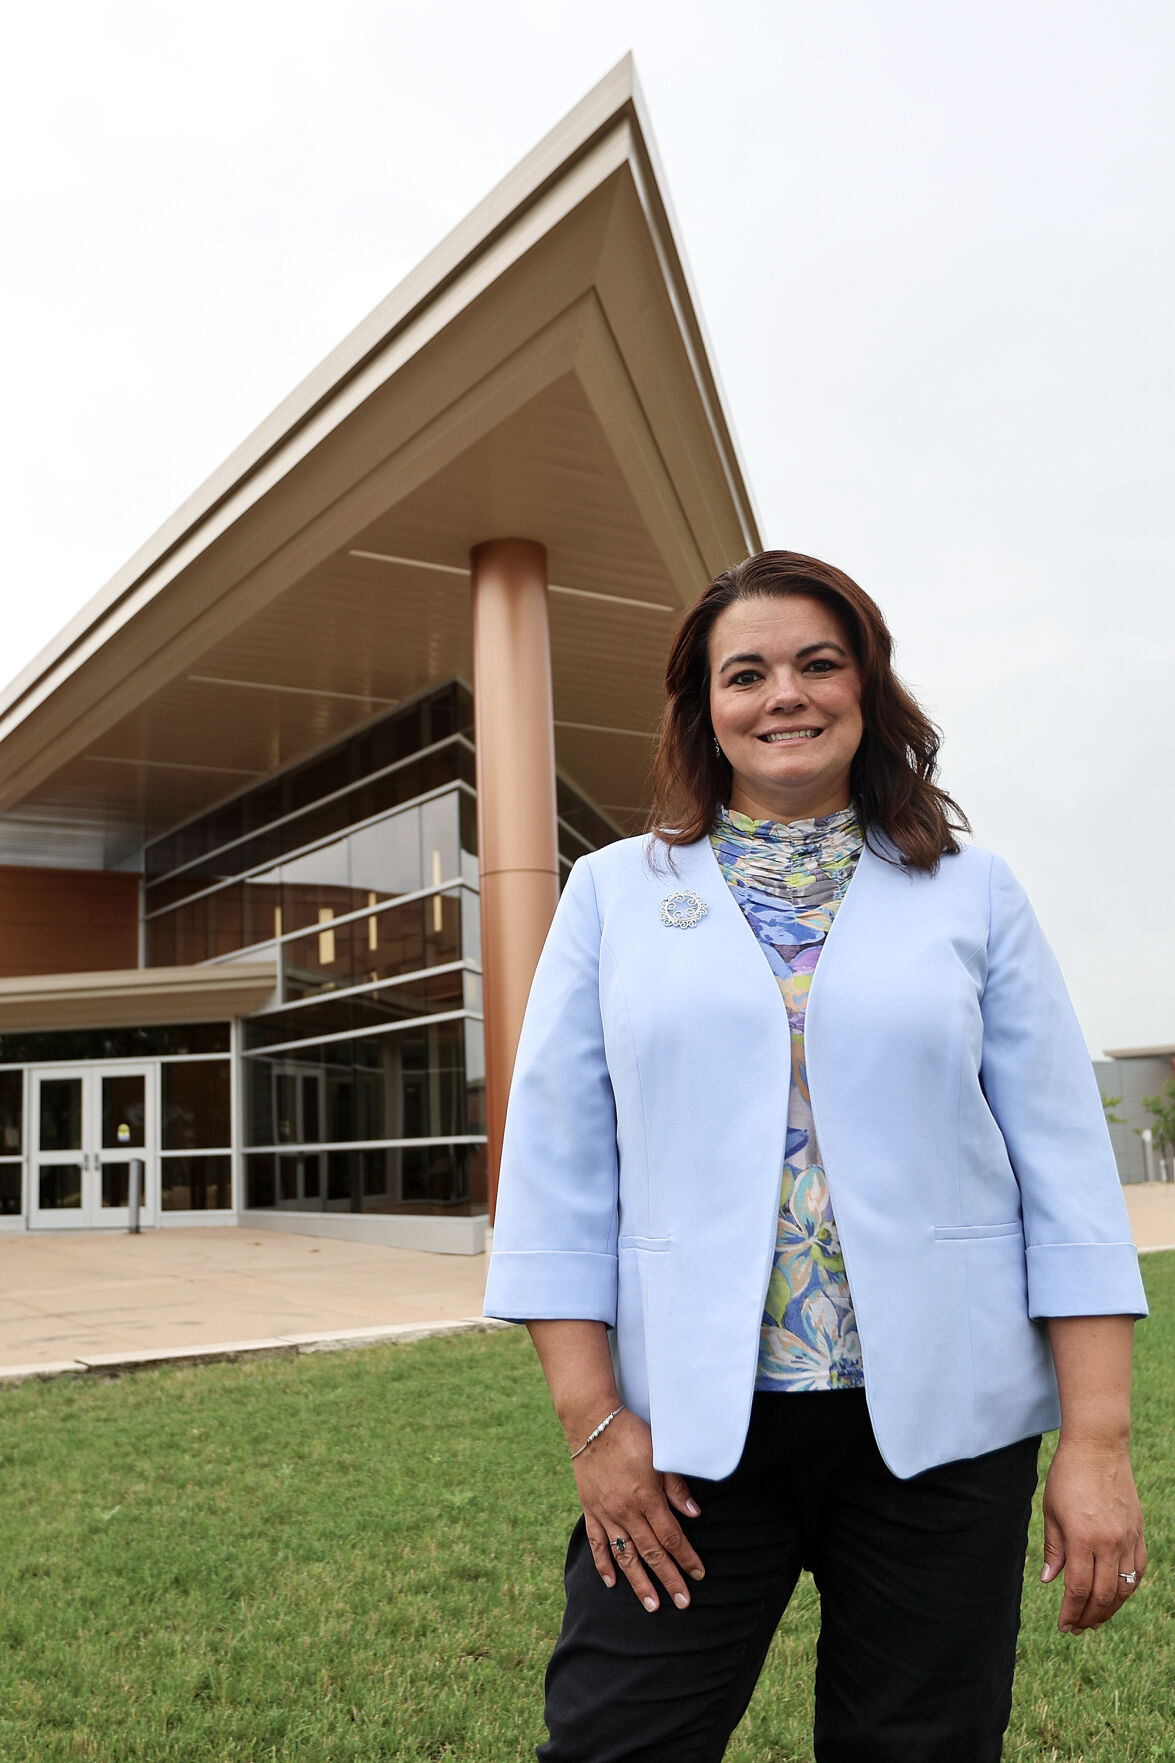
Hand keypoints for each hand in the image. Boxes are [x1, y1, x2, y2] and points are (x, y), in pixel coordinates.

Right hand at [572, 1408, 705, 1611]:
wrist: (592, 1423)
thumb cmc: (631, 1435)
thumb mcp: (660, 1456)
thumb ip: (676, 1487)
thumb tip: (694, 1514)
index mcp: (646, 1498)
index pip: (671, 1536)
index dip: (686, 1557)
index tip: (699, 1574)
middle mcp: (626, 1511)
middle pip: (652, 1552)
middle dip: (669, 1579)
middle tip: (683, 1602)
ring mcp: (606, 1513)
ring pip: (625, 1555)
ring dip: (639, 1582)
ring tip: (651, 1605)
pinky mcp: (590, 1510)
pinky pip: (597, 1543)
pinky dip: (603, 1564)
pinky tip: (611, 1582)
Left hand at [1040, 1436, 1145, 1632]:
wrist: (1098, 1447)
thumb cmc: (1067, 1476)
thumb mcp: (1051, 1511)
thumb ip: (1054, 1548)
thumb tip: (1050, 1580)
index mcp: (1082, 1538)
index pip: (1078, 1589)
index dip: (1071, 1612)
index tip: (1063, 1625)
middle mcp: (1109, 1542)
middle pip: (1103, 1595)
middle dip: (1089, 1617)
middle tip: (1077, 1628)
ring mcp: (1127, 1538)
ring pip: (1124, 1587)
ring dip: (1110, 1609)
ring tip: (1095, 1619)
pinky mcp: (1138, 1532)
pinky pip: (1138, 1569)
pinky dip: (1128, 1588)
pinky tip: (1116, 1595)